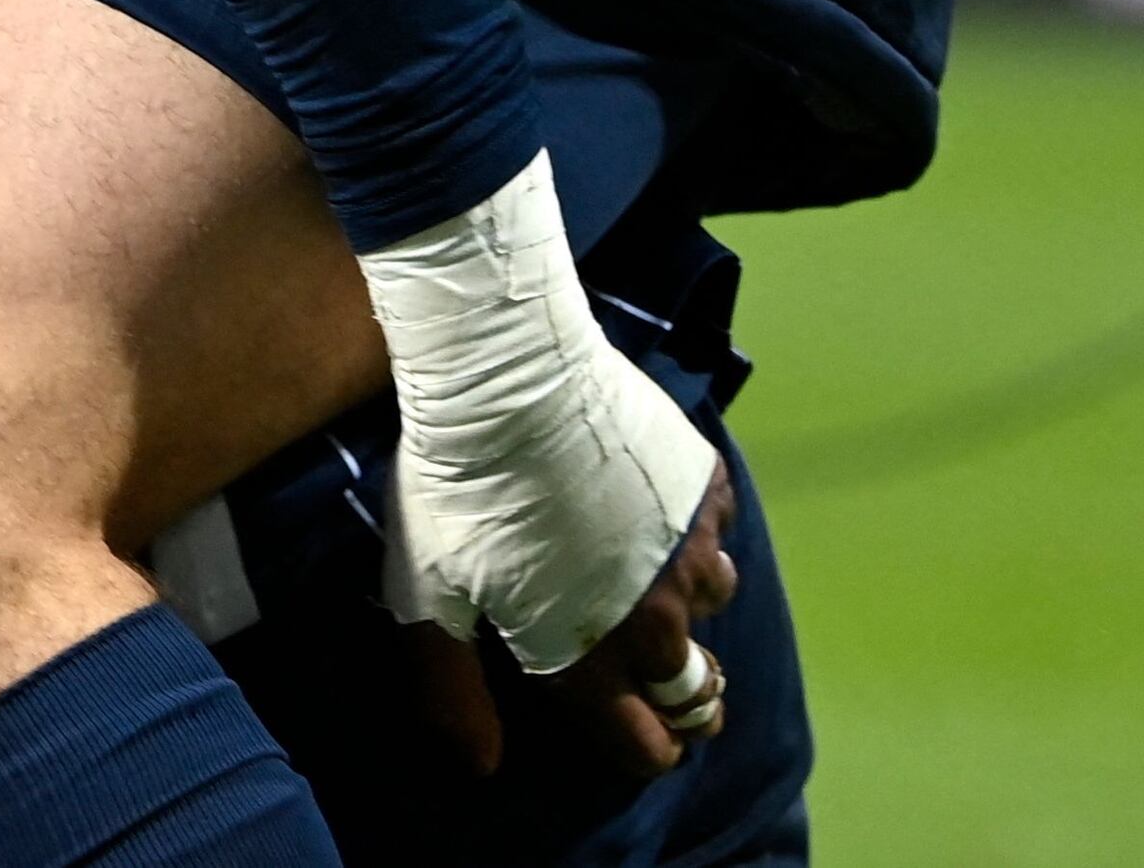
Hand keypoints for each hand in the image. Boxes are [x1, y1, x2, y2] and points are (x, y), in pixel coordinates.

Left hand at [401, 461, 740, 778]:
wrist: (510, 377)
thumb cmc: (458, 487)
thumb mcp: (427, 592)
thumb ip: (452, 688)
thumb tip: (481, 765)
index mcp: (591, 657)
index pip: (649, 747)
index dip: (644, 747)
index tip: (632, 726)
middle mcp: (658, 620)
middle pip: (698, 692)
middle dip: (678, 690)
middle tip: (649, 660)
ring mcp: (693, 552)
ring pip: (713, 603)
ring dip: (683, 597)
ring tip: (642, 566)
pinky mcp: (709, 490)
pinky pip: (716, 530)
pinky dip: (691, 526)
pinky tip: (649, 499)